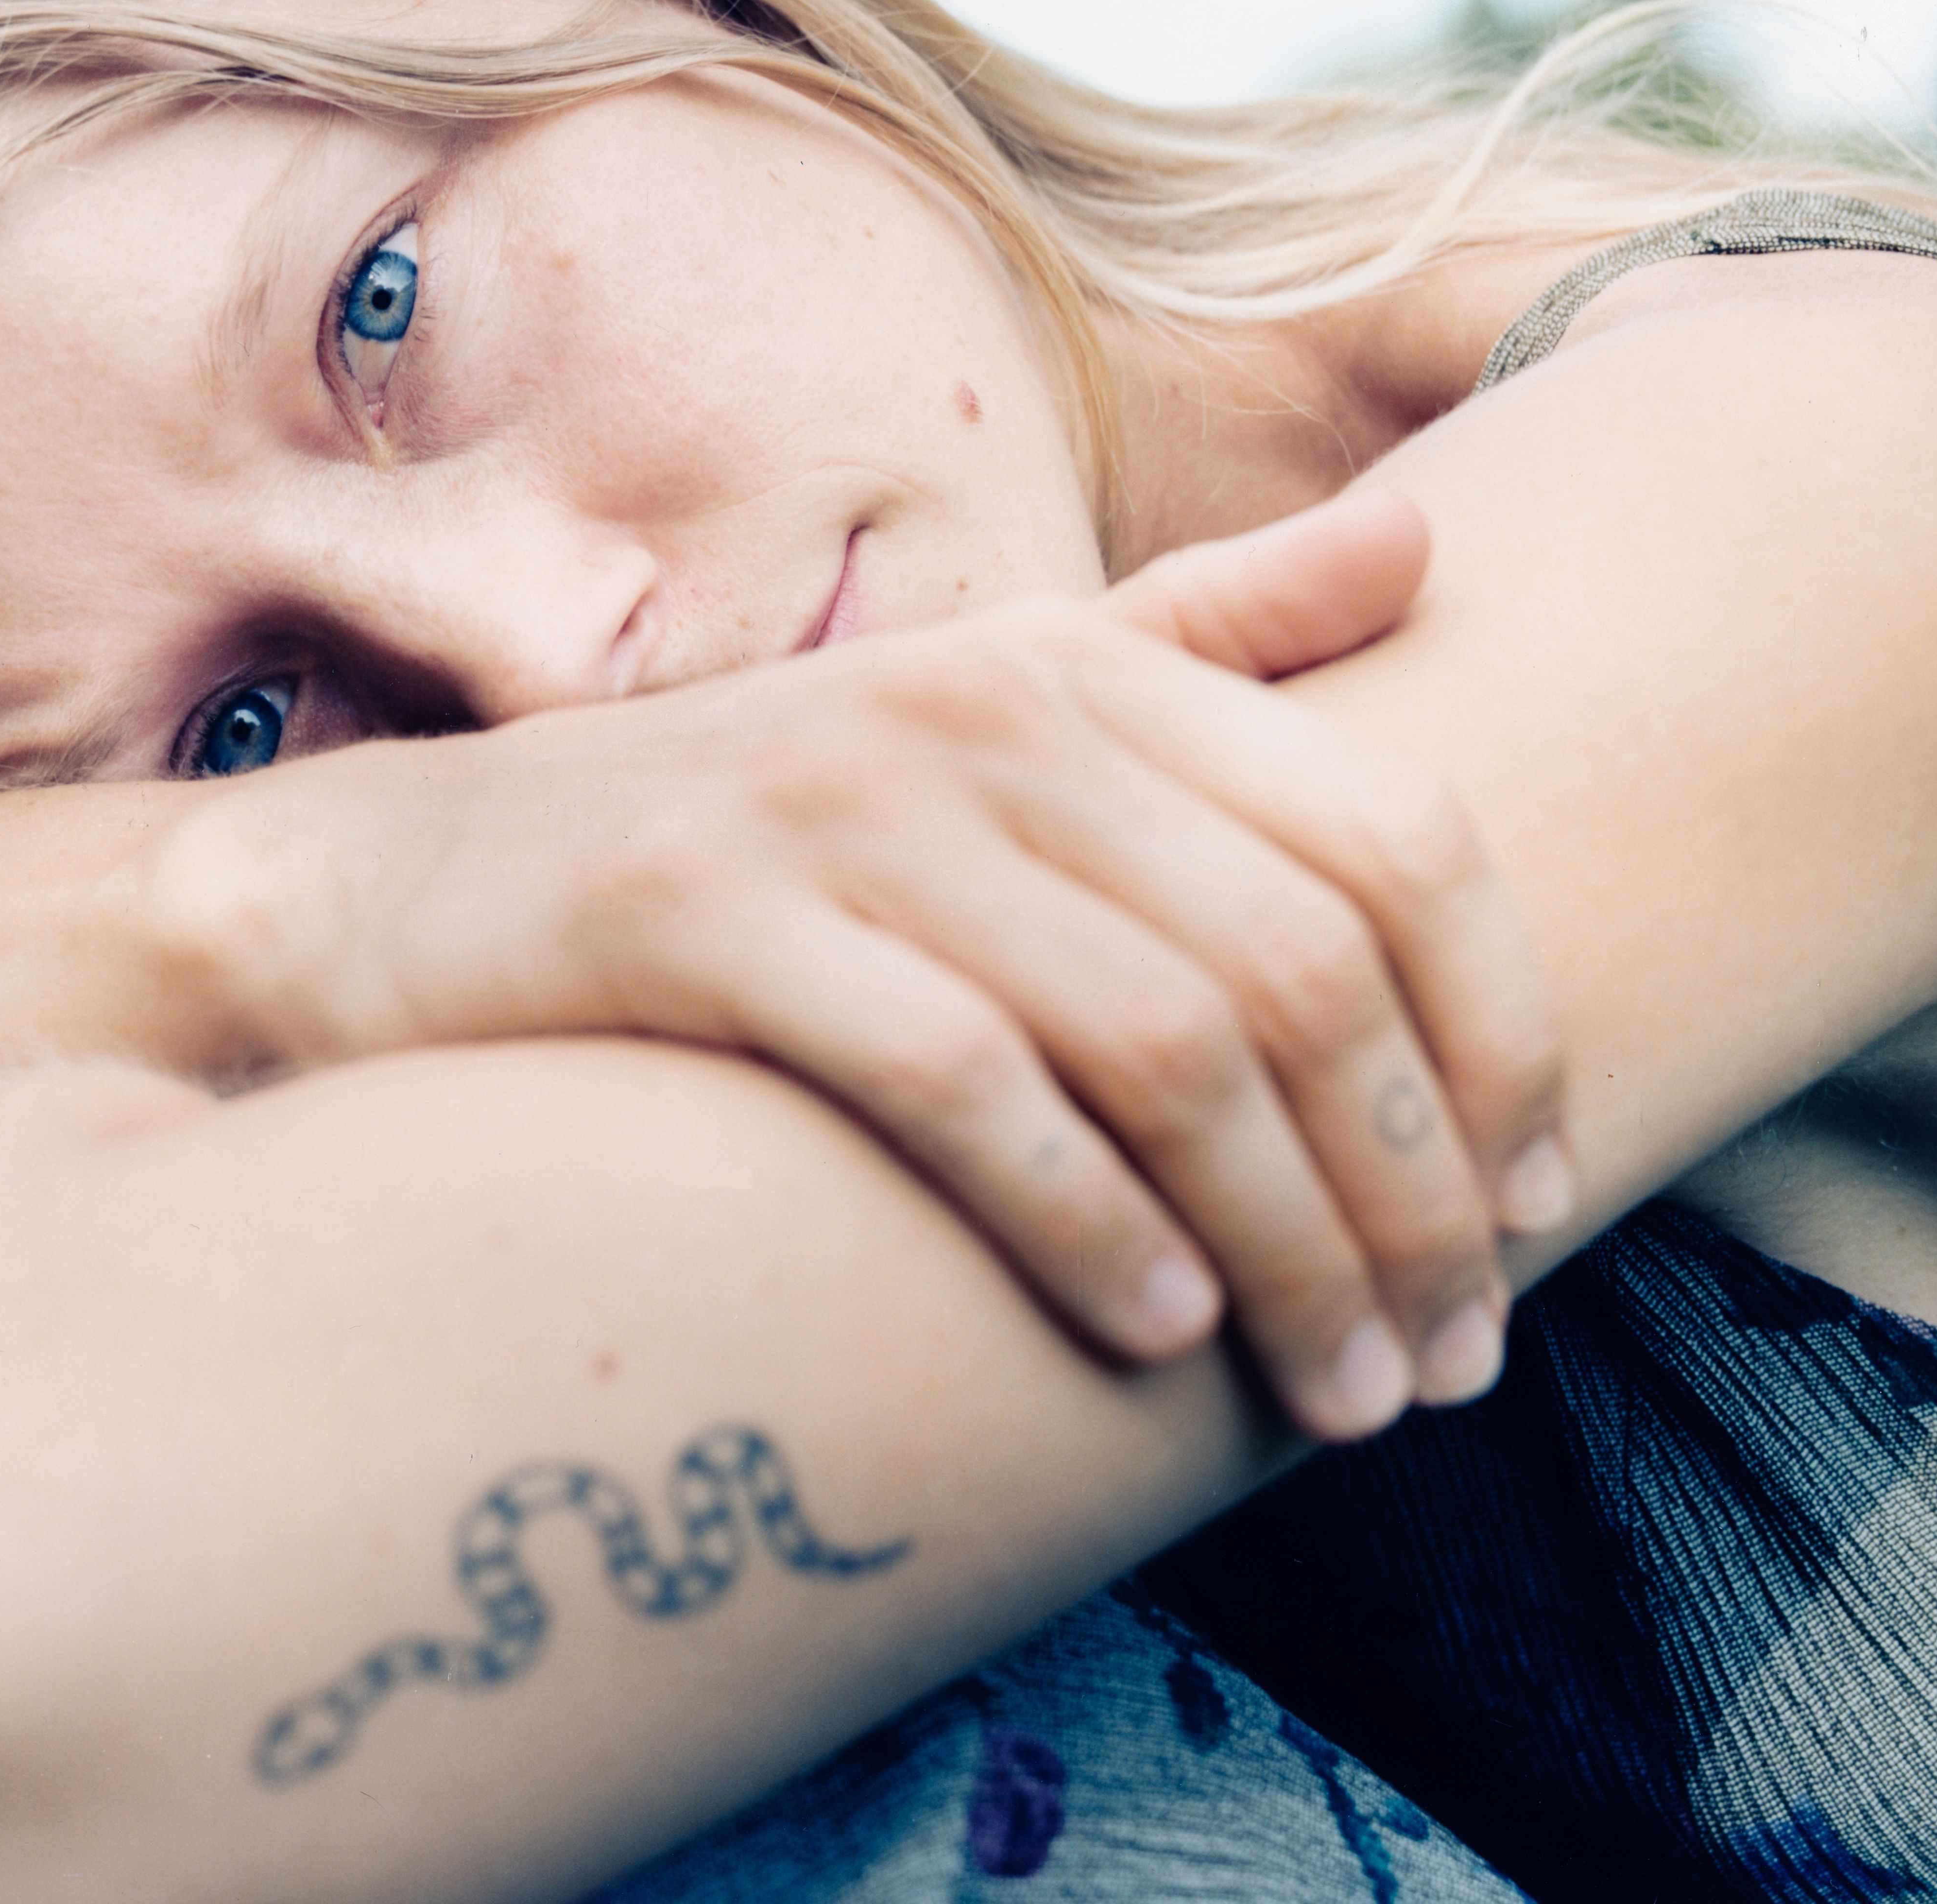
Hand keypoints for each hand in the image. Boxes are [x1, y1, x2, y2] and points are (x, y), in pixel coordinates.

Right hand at [161, 489, 1567, 1440]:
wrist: (401, 884)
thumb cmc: (728, 832)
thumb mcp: (972, 701)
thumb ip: (1196, 635)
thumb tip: (1424, 550)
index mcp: (1072, 664)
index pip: (1392, 836)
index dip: (1504, 1030)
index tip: (1535, 1204)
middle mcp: (975, 710)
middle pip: (1297, 964)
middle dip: (1411, 1192)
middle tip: (1446, 1362)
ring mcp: (834, 805)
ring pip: (1159, 1038)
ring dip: (1283, 1245)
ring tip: (1335, 1385)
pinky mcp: (705, 914)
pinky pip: (960, 1081)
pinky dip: (1083, 1219)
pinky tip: (1151, 1331)